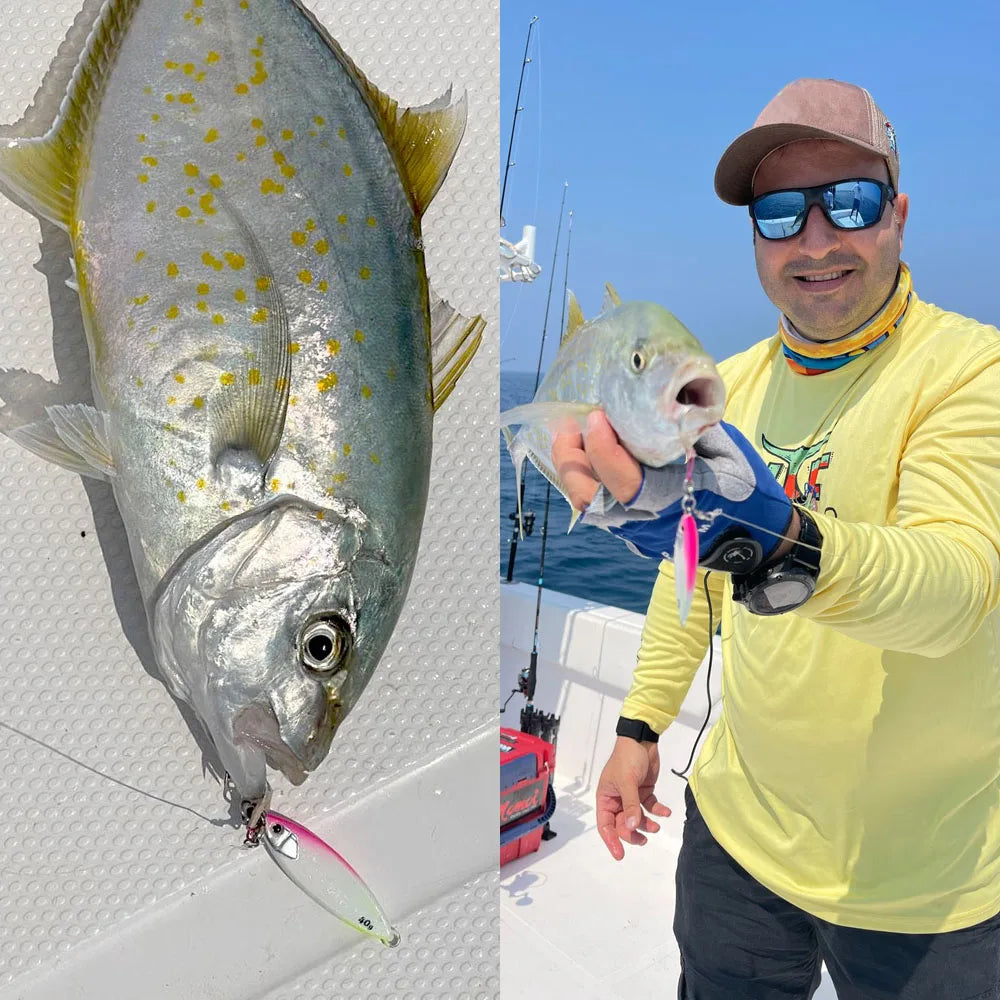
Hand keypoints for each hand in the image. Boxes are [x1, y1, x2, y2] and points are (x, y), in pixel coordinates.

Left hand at [556, 417, 793, 572]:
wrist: (756, 539)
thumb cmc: (747, 490)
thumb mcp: (726, 451)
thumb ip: (687, 429)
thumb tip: (656, 399)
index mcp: (676, 500)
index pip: (624, 482)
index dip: (603, 449)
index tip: (598, 415)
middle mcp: (649, 522)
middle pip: (591, 499)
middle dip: (571, 460)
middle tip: (569, 425)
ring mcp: (637, 532)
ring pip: (589, 505)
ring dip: (573, 469)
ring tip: (570, 436)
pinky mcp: (632, 533)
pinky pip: (598, 506)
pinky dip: (586, 479)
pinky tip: (585, 454)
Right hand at [596, 736, 671, 860]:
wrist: (642, 740)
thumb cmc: (627, 759)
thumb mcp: (627, 782)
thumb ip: (630, 806)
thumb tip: (631, 828)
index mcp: (606, 797)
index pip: (605, 824)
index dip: (611, 840)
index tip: (620, 854)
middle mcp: (617, 799)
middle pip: (622, 824)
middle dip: (632, 833)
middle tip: (644, 840)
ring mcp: (631, 796)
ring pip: (637, 818)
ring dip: (646, 824)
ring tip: (657, 826)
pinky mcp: (644, 792)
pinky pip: (649, 807)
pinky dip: (657, 811)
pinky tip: (666, 812)